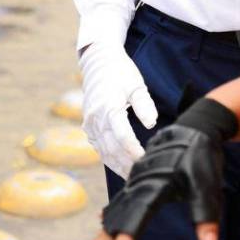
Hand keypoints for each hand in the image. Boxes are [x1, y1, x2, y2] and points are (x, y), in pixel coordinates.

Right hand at [78, 41, 158, 178]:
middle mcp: (96, 118)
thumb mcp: (136, 84)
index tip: (145, 158)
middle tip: (143, 173)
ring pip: (103, 151)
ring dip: (118, 165)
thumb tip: (151, 123)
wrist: (98, 63)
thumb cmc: (121, 72)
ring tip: (134, 176)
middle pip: (112, 147)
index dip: (133, 150)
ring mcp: (90, 124)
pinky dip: (110, 159)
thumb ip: (144, 104)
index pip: (121, 135)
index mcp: (108, 107)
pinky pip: (99, 147)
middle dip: (127, 163)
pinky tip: (121, 167)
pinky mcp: (89, 127)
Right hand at [84, 119, 225, 239]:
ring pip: (116, 211)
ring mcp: (137, 180)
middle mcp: (140, 184)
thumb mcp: (209, 185)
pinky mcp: (140, 178)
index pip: (134, 222)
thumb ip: (206, 215)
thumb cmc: (203, 157)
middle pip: (118, 219)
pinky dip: (110, 217)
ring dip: (103, 234)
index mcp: (154, 186)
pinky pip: (121, 201)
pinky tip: (102, 225)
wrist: (196, 127)